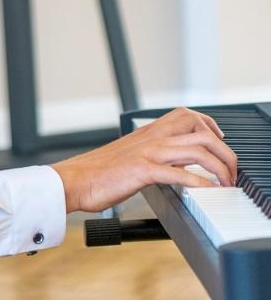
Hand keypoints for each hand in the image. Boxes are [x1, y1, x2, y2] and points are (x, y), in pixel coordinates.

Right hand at [53, 107, 237, 212]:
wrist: (74, 179)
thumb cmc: (99, 171)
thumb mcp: (129, 155)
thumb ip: (150, 153)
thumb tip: (170, 162)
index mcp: (147, 132)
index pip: (187, 116)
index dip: (209, 125)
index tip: (219, 141)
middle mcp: (151, 137)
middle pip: (199, 129)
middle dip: (224, 149)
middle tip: (230, 168)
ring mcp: (147, 152)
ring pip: (196, 149)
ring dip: (219, 166)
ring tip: (226, 182)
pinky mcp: (142, 171)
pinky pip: (178, 173)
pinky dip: (199, 181)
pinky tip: (207, 190)